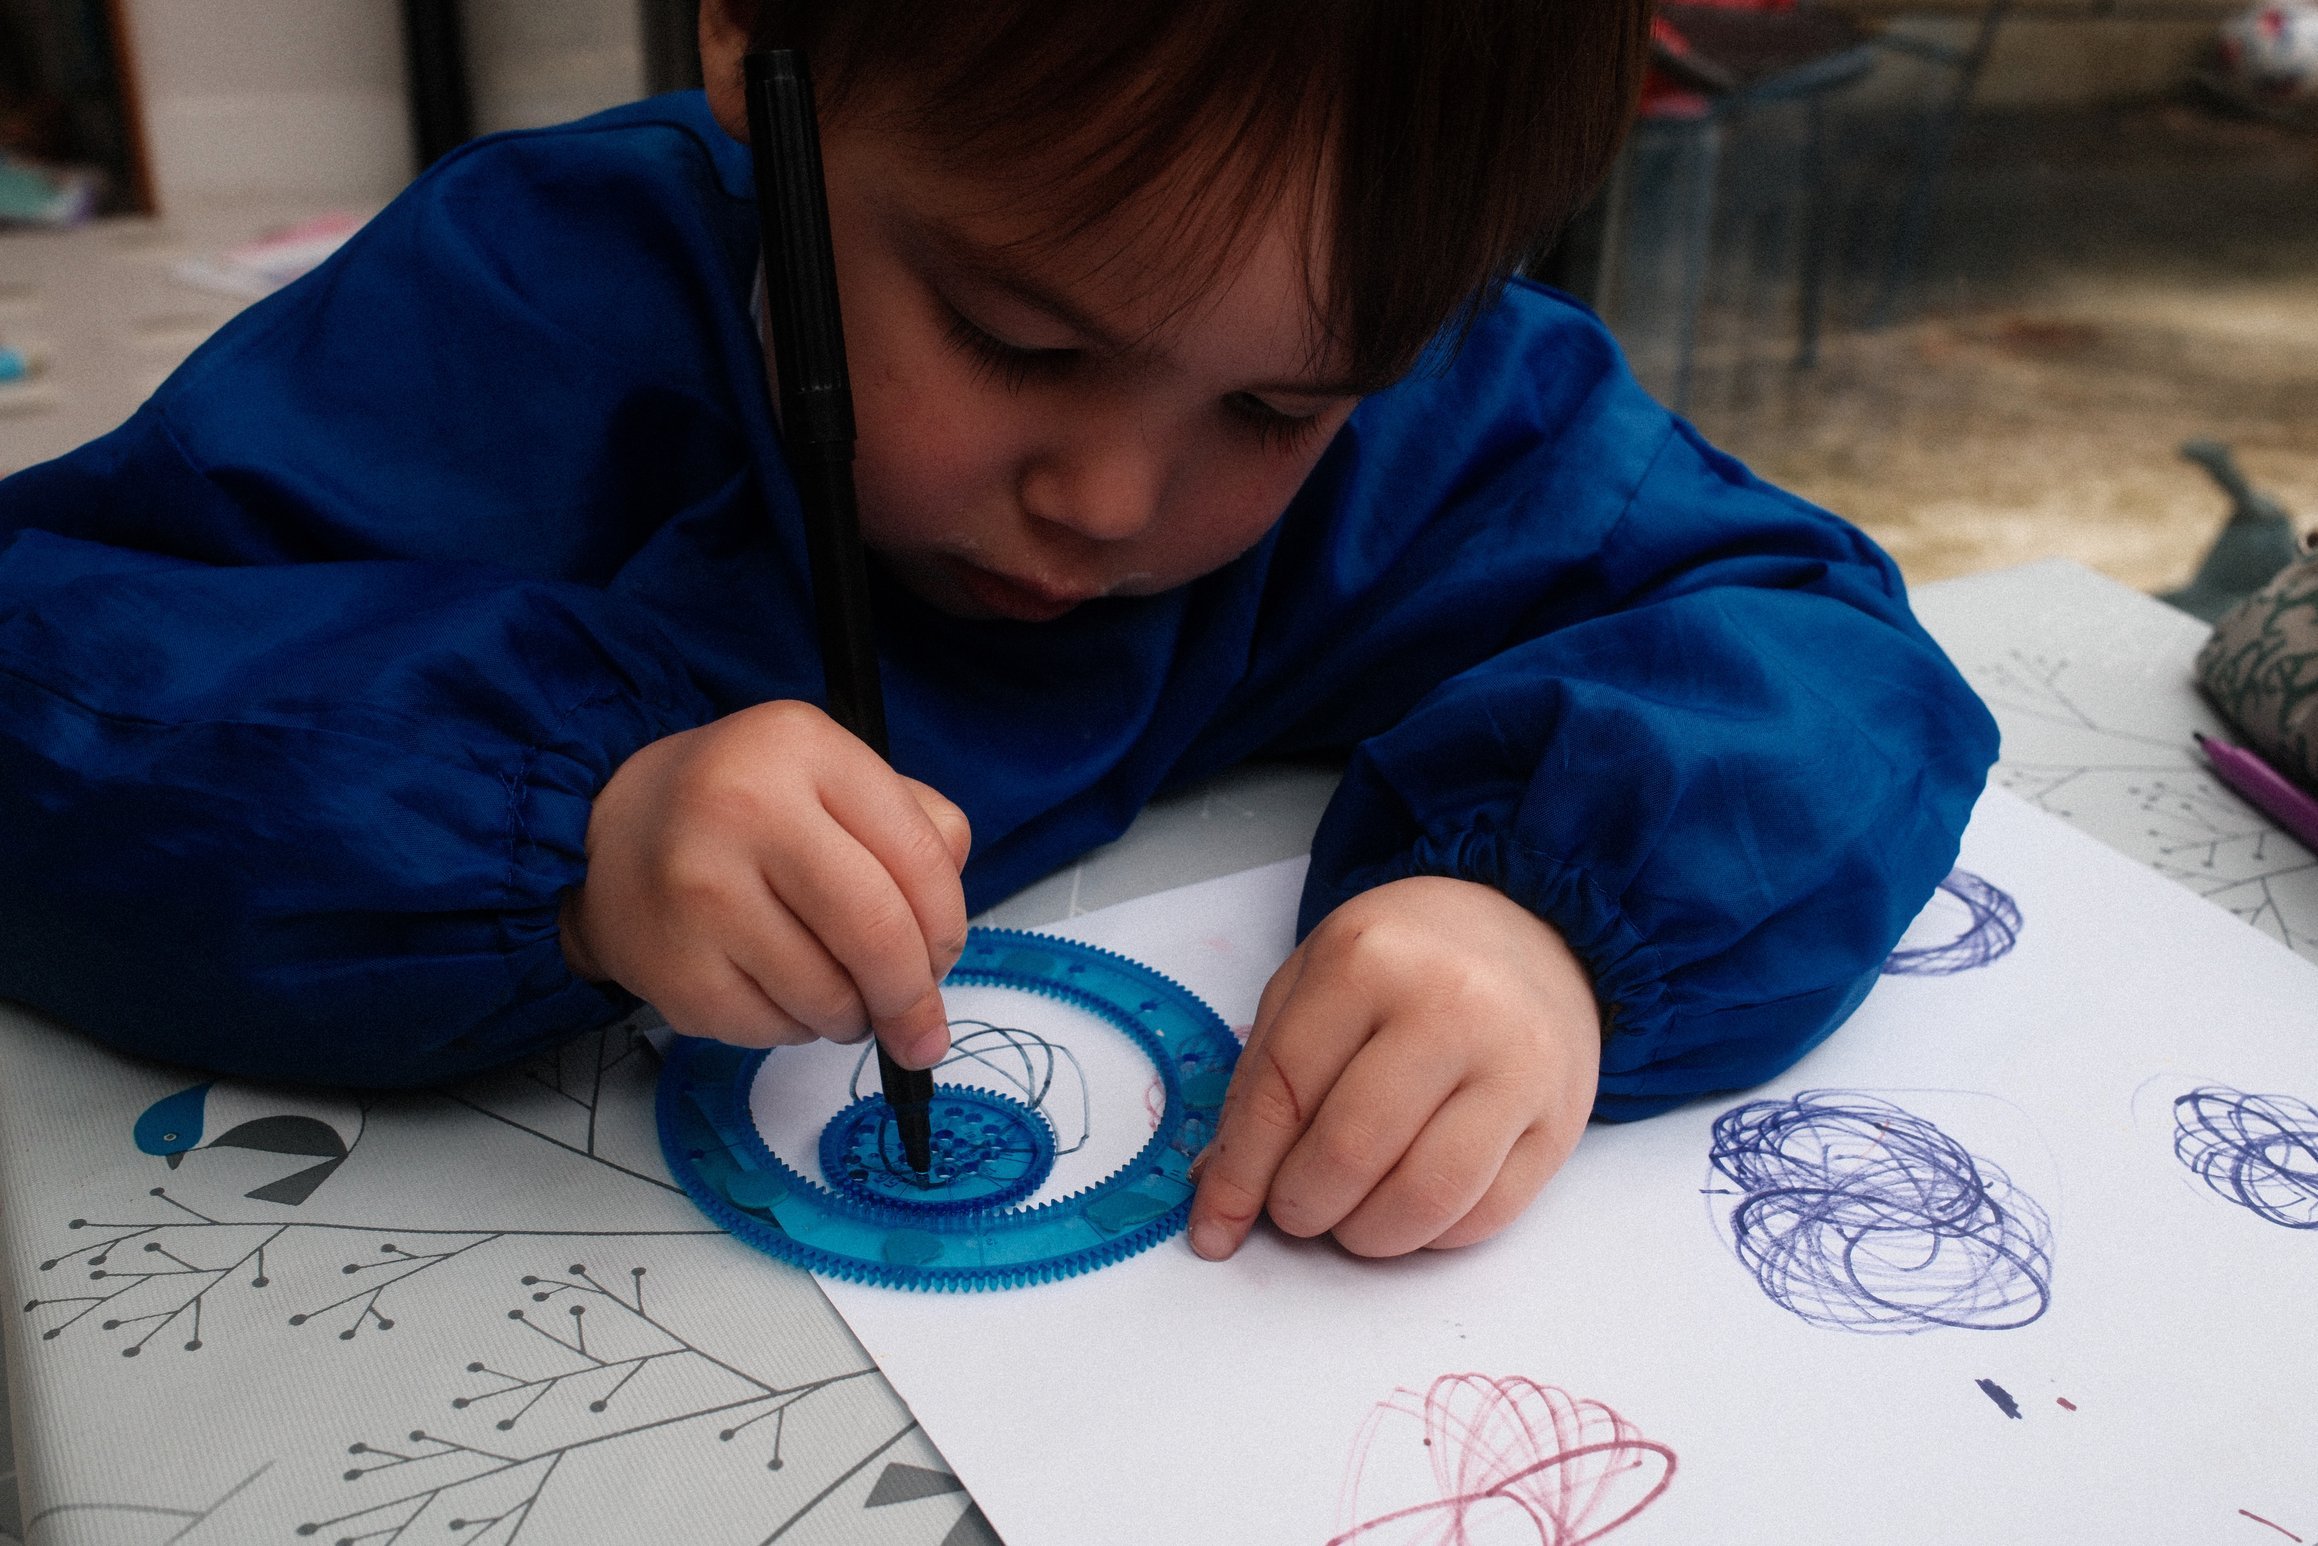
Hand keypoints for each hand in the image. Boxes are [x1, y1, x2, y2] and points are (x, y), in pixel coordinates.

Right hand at [560, 700, 971, 1068]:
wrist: (611, 833)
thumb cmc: (746, 808)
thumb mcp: (834, 775)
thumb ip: (916, 829)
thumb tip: (945, 935)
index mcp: (802, 748)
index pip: (920, 856)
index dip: (949, 926)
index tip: (945, 961)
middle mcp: (743, 810)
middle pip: (876, 933)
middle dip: (913, 996)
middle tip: (920, 1028)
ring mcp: (700, 893)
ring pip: (829, 997)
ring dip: (853, 1015)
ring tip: (837, 991)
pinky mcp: (673, 968)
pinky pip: (773, 1031)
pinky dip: (795, 1028)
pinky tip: (777, 989)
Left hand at [1188, 876, 1600, 1259]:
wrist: (1532, 931)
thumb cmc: (1407, 960)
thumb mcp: (1315, 979)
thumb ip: (1263, 1076)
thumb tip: (1218, 1186)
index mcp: (1368, 960)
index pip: (1285, 1093)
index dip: (1241, 1175)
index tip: (1216, 1226)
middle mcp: (1452, 1006)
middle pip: (1349, 1154)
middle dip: (1301, 1208)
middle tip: (1294, 1209)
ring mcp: (1518, 1066)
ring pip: (1423, 1200)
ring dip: (1365, 1235)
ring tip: (1348, 1217)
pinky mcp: (1561, 1122)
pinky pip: (1484, 1217)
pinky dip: (1430, 1235)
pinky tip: (1408, 1207)